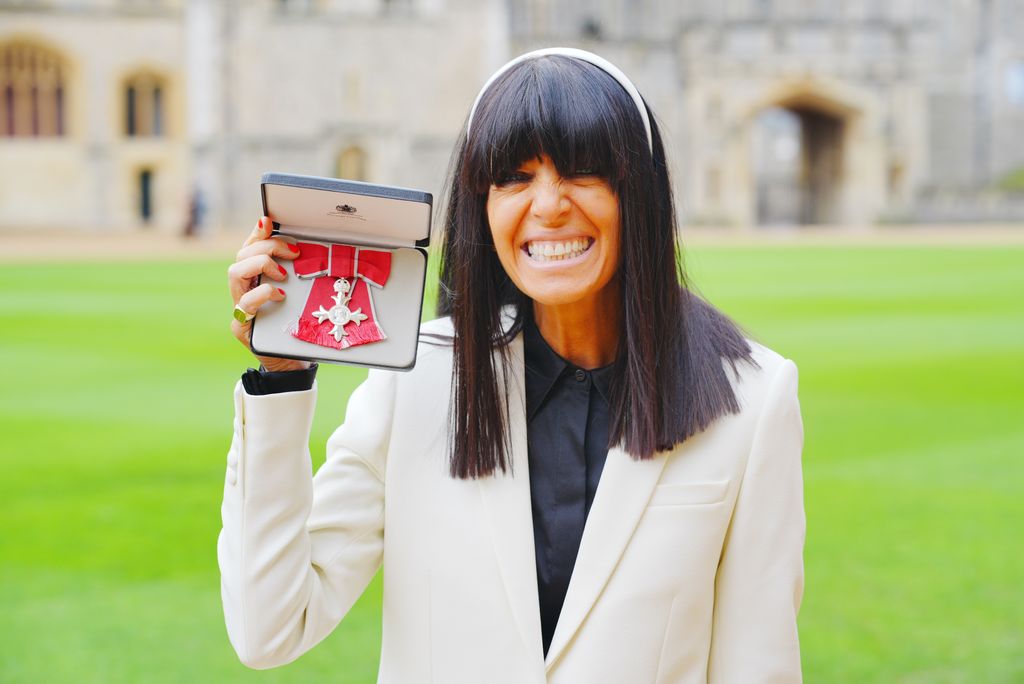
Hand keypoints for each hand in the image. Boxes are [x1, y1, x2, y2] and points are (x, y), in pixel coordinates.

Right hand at [228, 216, 309, 372]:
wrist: (292, 361)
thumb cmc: (296, 324)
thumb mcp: (301, 294)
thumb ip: (298, 274)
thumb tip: (307, 247)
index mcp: (255, 278)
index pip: (249, 247)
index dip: (257, 233)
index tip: (269, 221)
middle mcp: (243, 290)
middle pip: (241, 256)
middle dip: (266, 248)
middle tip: (293, 253)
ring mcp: (240, 308)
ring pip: (234, 274)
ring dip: (260, 266)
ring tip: (283, 275)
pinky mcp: (242, 327)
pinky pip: (244, 305)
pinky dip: (261, 295)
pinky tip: (278, 295)